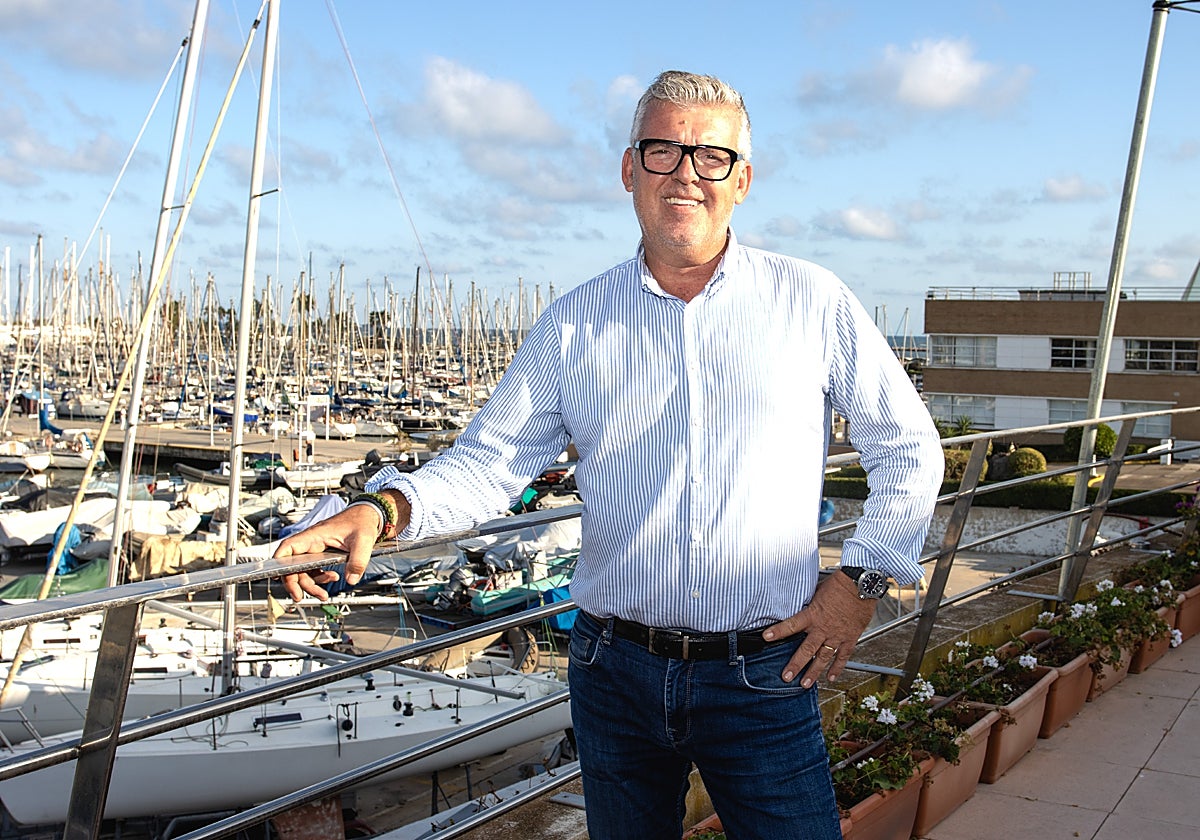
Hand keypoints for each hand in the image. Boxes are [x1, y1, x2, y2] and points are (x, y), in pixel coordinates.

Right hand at [273, 504, 380, 601]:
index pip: (288, 547)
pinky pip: (314, 569)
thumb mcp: (363, 541)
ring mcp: (316, 548)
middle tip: (300, 597)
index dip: (278, 562)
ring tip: (323, 594)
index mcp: (315, 535)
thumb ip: (358, 561)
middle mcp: (311, 542)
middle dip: (296, 583)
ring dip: (311, 584)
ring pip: (303, 570)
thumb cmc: (362, 521)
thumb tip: (351, 579)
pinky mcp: (322, 553)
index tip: (279, 577)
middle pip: (293, 565)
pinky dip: (320, 577)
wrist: (368, 515)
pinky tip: (332, 578)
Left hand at [762, 570, 878, 687]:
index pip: (791, 624)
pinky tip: (831, 677)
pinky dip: (837, 667)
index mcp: (813, 614)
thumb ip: (809, 605)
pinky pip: (843, 656)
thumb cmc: (839, 584)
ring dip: (814, 672)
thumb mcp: (817, 591)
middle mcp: (823, 628)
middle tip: (786, 677)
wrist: (861, 584)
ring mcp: (837, 635)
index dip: (778, 631)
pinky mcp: (850, 638)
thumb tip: (800, 607)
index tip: (766, 637)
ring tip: (805, 684)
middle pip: (806, 649)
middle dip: (795, 664)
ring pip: (823, 657)